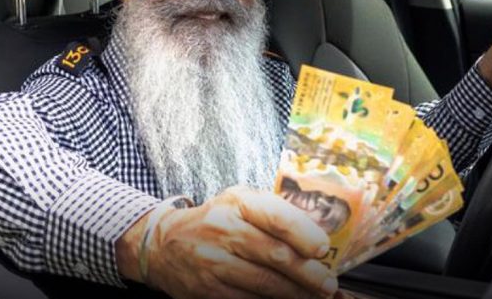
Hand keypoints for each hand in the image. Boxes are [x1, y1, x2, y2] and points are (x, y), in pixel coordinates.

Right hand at [120, 186, 339, 298]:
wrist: (163, 245)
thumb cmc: (212, 220)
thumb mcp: (237, 202)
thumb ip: (272, 213)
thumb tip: (316, 234)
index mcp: (237, 203)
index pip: (277, 217)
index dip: (305, 234)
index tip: (323, 249)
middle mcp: (224, 230)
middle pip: (277, 256)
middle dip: (310, 274)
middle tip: (328, 283)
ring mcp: (214, 262)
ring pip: (266, 283)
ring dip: (297, 293)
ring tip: (315, 295)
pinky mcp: (208, 290)